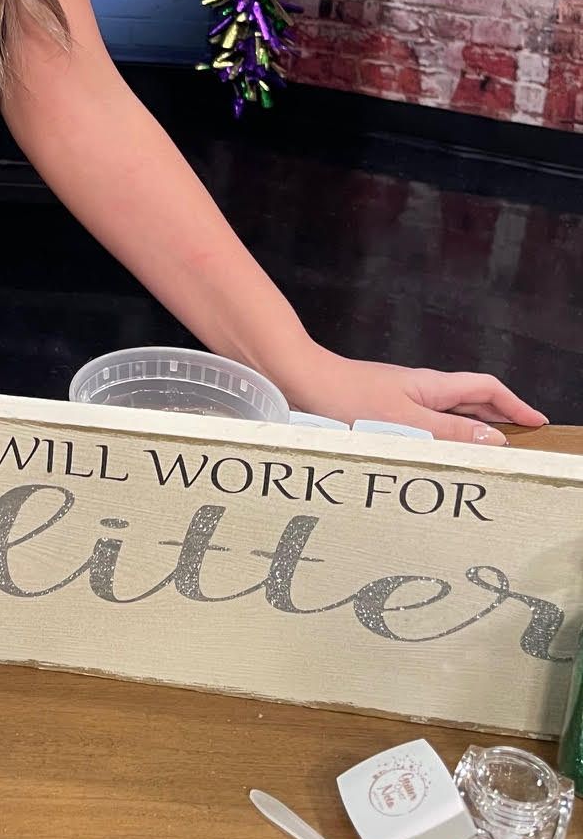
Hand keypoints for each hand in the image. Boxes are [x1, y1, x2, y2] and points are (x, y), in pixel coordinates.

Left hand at [287, 349, 546, 444]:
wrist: (301, 380)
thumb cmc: (346, 395)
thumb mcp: (404, 420)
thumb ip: (449, 431)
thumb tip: (494, 438)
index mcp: (432, 386)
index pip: (485, 388)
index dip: (514, 405)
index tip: (537, 422)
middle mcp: (420, 389)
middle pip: (470, 401)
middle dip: (498, 419)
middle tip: (519, 443)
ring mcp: (401, 399)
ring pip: (446, 415)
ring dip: (468, 432)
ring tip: (484, 457)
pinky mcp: (382, 411)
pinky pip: (422, 425)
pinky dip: (437, 440)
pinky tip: (434, 458)